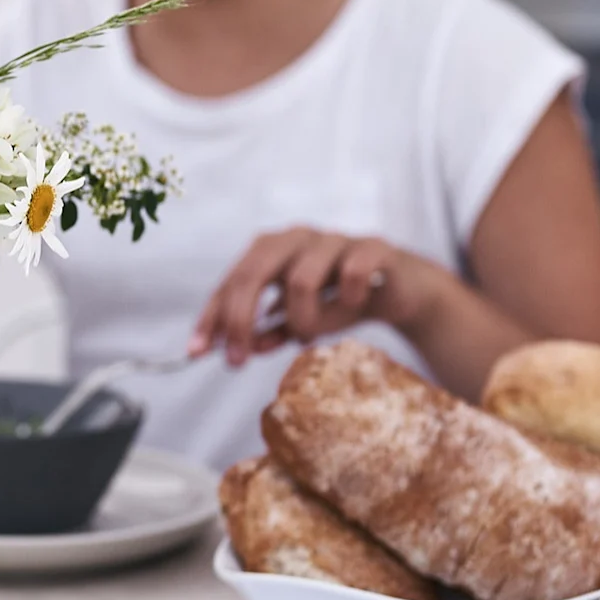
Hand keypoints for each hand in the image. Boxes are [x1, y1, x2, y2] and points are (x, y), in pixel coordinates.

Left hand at [189, 227, 441, 366]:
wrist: (402, 291)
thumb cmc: (339, 302)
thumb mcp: (296, 323)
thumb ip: (264, 332)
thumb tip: (233, 349)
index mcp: (271, 250)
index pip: (230, 282)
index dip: (212, 317)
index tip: (197, 352)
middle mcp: (296, 238)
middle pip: (253, 273)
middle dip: (240, 321)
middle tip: (239, 361)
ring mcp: (335, 239)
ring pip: (300, 280)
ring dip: (303, 320)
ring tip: (312, 335)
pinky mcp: (374, 246)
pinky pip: (350, 274)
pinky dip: (346, 301)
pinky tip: (354, 305)